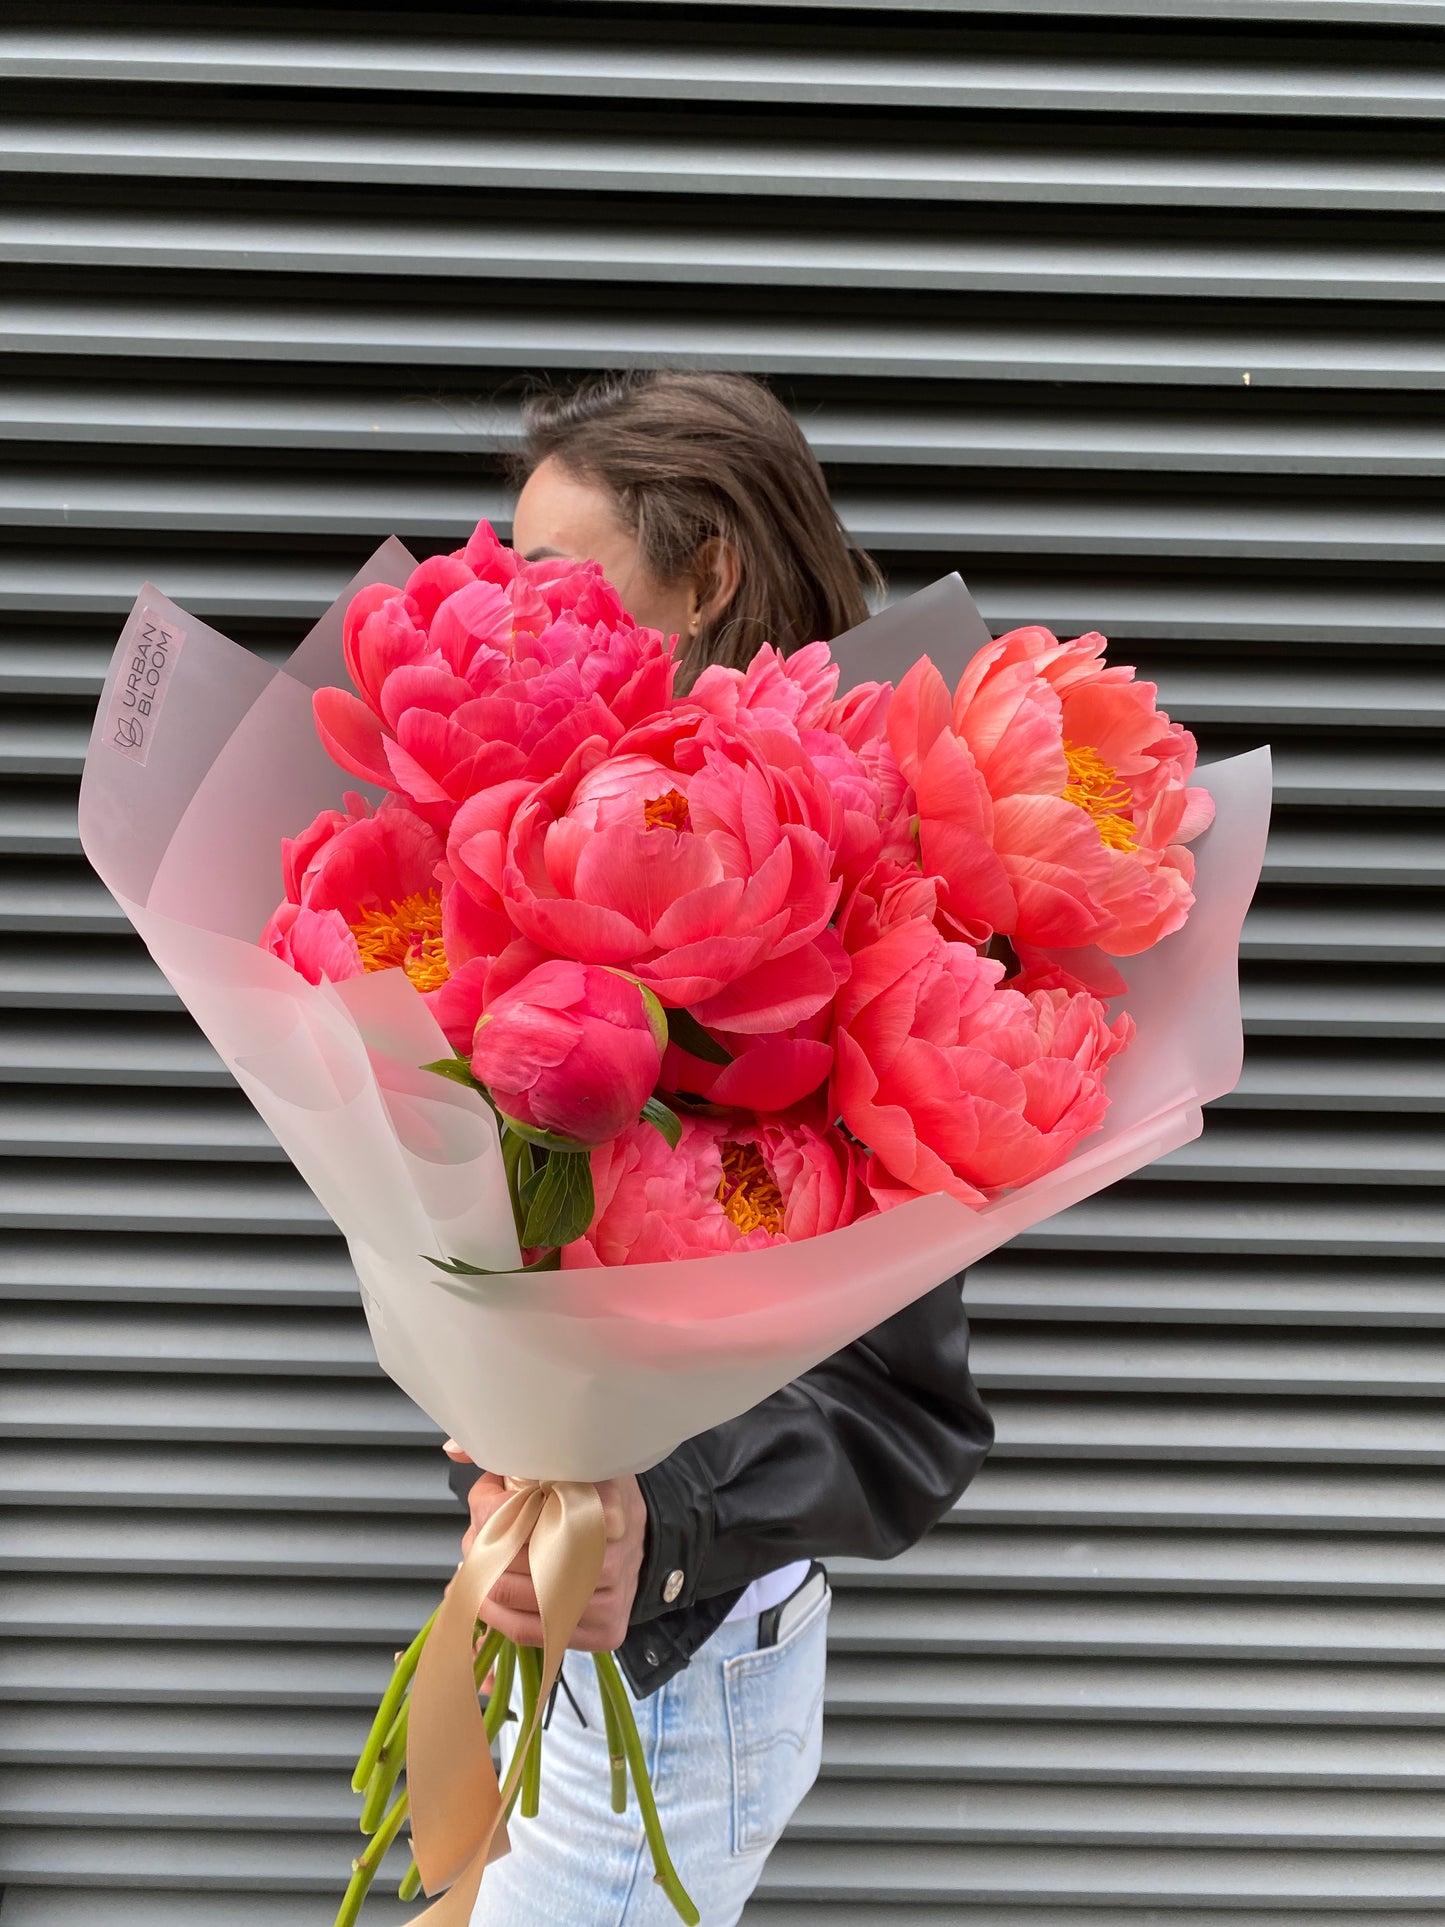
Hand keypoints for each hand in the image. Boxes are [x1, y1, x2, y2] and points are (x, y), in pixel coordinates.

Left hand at [443, 1442, 646, 1651]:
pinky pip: (534, 1632)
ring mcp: (610, 1597)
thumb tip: (454, 1451)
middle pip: (516, 1555)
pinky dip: (500, 1619)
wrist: (645, 1542)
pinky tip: (488, 1600)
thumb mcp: (570, 1461)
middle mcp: (610, 1551)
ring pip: (520, 1598)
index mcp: (601, 1500)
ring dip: (483, 1584)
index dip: (489, 1505)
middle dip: (482, 1545)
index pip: (523, 1508)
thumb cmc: (598, 1499)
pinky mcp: (605, 1631)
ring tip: (476, 1567)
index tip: (484, 1498)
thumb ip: (513, 1453)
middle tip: (474, 1537)